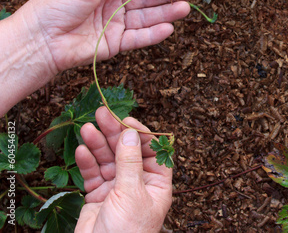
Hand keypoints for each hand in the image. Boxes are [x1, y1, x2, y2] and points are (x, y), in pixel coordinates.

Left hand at [0, 0, 193, 114]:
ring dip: (166, 13)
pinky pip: (138, 38)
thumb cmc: (56, 6)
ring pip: (146, 18)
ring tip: (184, 8)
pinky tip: (168, 28)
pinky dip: (153, 34)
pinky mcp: (116, 44)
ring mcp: (116, 25)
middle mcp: (114, 4)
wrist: (40, 41)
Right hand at [75, 107, 171, 232]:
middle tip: (101, 114)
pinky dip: (88, 162)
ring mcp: (118, 189)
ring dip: (98, 144)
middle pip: (128, 151)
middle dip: (115, 133)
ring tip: (87, 129)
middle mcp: (139, 183)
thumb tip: (131, 134)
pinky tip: (82, 150)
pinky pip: (93, 174)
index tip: (126, 120)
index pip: (152, 151)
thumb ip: (130, 162)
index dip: (140, 134)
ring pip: (108, 160)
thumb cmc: (128, 232)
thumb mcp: (132, 193)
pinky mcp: (99, 196)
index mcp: (157, 183)